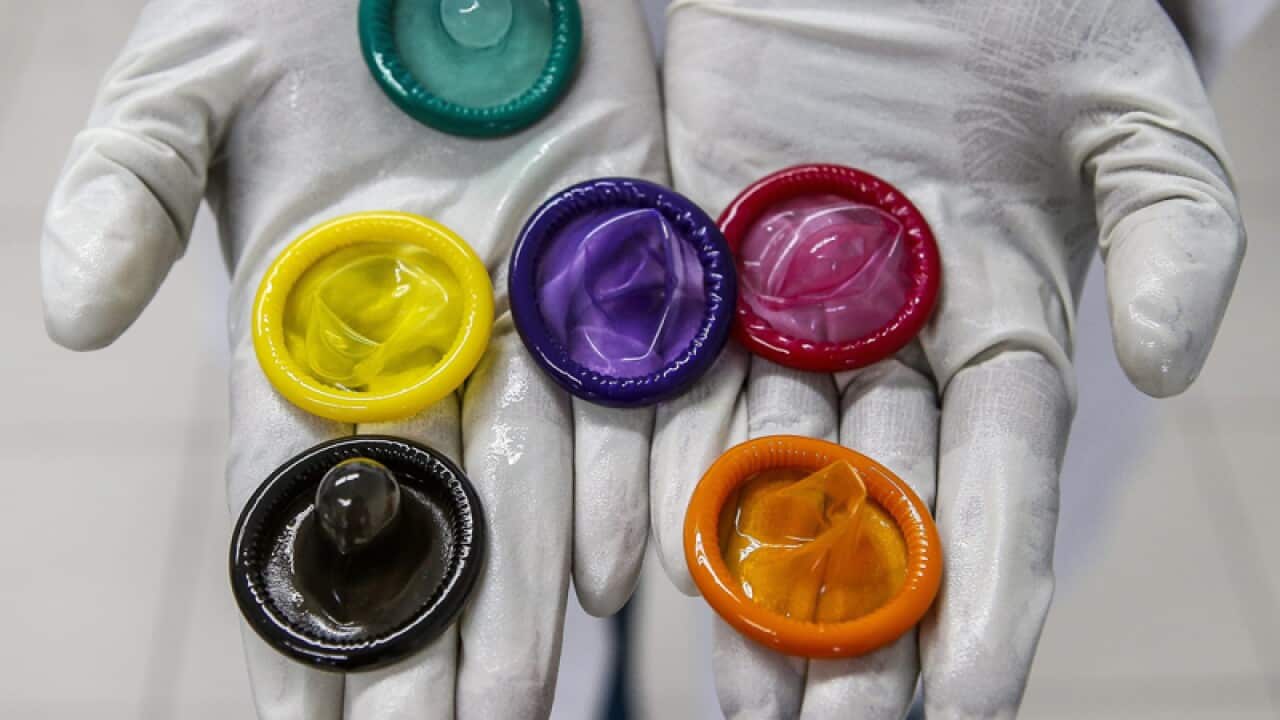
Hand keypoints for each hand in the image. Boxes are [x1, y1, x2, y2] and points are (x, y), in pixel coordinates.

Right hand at [40, 1, 662, 716]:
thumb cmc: (291, 1)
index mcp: (322, 318)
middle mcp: (436, 335)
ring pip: (536, 476)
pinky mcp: (633, 248)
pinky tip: (618, 571)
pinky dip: (627, 472)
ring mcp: (538, 301)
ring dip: (525, 594)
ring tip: (515, 705)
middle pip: (430, 510)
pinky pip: (637, 384)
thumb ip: (126, 192)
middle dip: (425, 633)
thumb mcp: (186, 82)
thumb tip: (73, 324)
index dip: (299, 608)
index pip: (300, 495)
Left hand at [650, 1, 1244, 716]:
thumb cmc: (1041, 5)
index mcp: (1000, 319)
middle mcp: (884, 336)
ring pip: (759, 460)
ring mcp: (780, 300)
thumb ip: (1181, 235)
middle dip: (853, 622)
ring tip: (736, 688)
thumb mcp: (1136, 113)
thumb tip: (1173, 375)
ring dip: (744, 574)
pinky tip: (635, 557)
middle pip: (870, 502)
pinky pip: (665, 371)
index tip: (973, 702)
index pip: (998, 482)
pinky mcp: (693, 247)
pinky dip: (647, 460)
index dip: (990, 593)